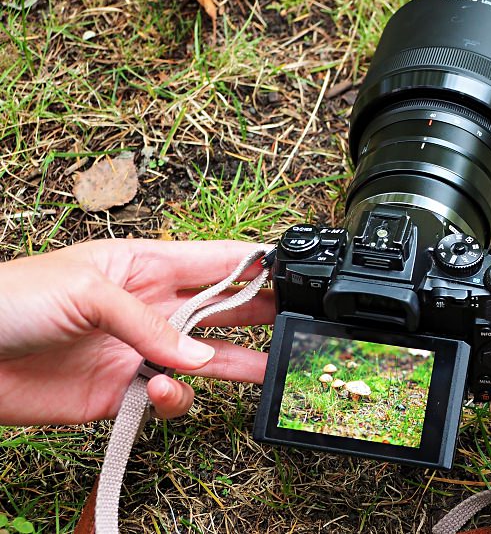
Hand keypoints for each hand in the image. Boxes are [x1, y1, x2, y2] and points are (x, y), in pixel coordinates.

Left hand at [0, 240, 274, 424]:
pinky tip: (159, 390)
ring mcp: (141, 348)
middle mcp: (151, 306)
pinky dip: (175, 398)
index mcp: (145, 264)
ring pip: (207, 356)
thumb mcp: (87, 292)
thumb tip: (199, 354)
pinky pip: (171, 397)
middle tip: (296, 323)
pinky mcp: (123, 391)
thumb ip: (149, 322)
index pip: (216, 259)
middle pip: (224, 307)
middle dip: (261, 313)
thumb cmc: (10, 300)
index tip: (295, 274)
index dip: (257, 264)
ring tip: (272, 373)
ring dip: (238, 364)